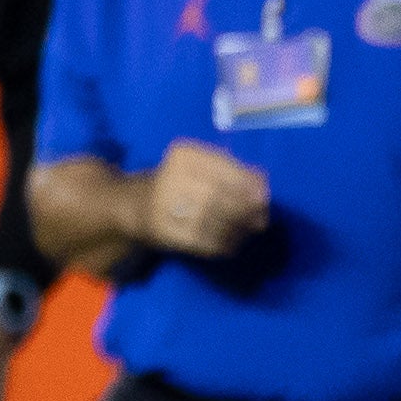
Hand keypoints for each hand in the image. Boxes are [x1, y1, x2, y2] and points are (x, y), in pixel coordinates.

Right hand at [139, 143, 273, 263]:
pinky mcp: (164, 231)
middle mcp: (170, 177)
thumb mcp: (204, 166)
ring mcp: (163, 205)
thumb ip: (236, 172)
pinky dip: (222, 244)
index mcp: (183, 156)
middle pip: (216, 195)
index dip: (246, 184)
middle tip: (261, 220)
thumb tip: (263, 189)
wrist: (135, 205)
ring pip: (210, 219)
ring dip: (237, 229)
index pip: (221, 168)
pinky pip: (201, 240)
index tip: (264, 198)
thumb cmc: (182, 182)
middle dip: (244, 210)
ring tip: (248, 232)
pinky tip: (232, 244)